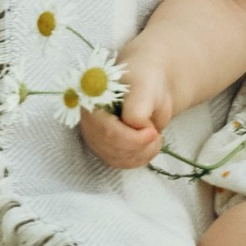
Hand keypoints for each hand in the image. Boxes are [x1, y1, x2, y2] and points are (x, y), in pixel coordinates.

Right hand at [75, 50, 174, 172]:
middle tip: (157, 135)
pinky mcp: (104, 148)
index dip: (132, 138)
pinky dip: (139, 158)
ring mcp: (95, 136)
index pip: (107, 130)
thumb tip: (133, 127)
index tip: (153, 133)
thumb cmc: (146, 82)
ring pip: (116, 158)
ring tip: (155, 137)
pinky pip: (121, 163)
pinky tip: (149, 145)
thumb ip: (137, 106)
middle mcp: (88, 120)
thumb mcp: (146, 88)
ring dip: (142, 153)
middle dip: (139, 146)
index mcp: (93, 100)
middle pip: (111, 147)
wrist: (147, 85)